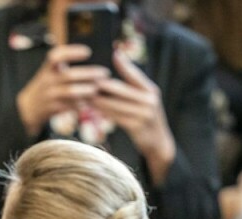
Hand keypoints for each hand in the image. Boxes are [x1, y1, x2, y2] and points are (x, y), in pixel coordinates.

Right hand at [17, 44, 110, 136]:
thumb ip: (63, 65)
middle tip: (104, 72)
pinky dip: (82, 104)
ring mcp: (50, 95)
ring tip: (98, 88)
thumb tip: (90, 57)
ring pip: (71, 92)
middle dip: (89, 73)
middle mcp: (47, 81)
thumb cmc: (45, 86)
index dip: (72, 52)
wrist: (28, 108)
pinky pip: (71, 106)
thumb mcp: (48, 73)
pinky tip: (92, 102)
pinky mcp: (53, 108)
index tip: (87, 52)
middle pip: (69, 75)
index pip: (56, 56)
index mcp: (47, 69)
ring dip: (87, 90)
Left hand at [92, 50, 175, 182]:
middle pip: (119, 89)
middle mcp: (149, 100)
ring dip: (96, 99)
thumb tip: (118, 60)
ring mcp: (143, 114)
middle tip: (86, 78)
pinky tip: (90, 109)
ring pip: (113, 104)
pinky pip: (113, 117)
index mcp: (150, 90)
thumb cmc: (146, 116)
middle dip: (101, 84)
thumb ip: (133, 84)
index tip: (113, 53)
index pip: (135, 74)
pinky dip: (101, 112)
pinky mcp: (135, 127)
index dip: (124, 64)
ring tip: (83, 94)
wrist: (158, 142)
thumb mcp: (145, 98)